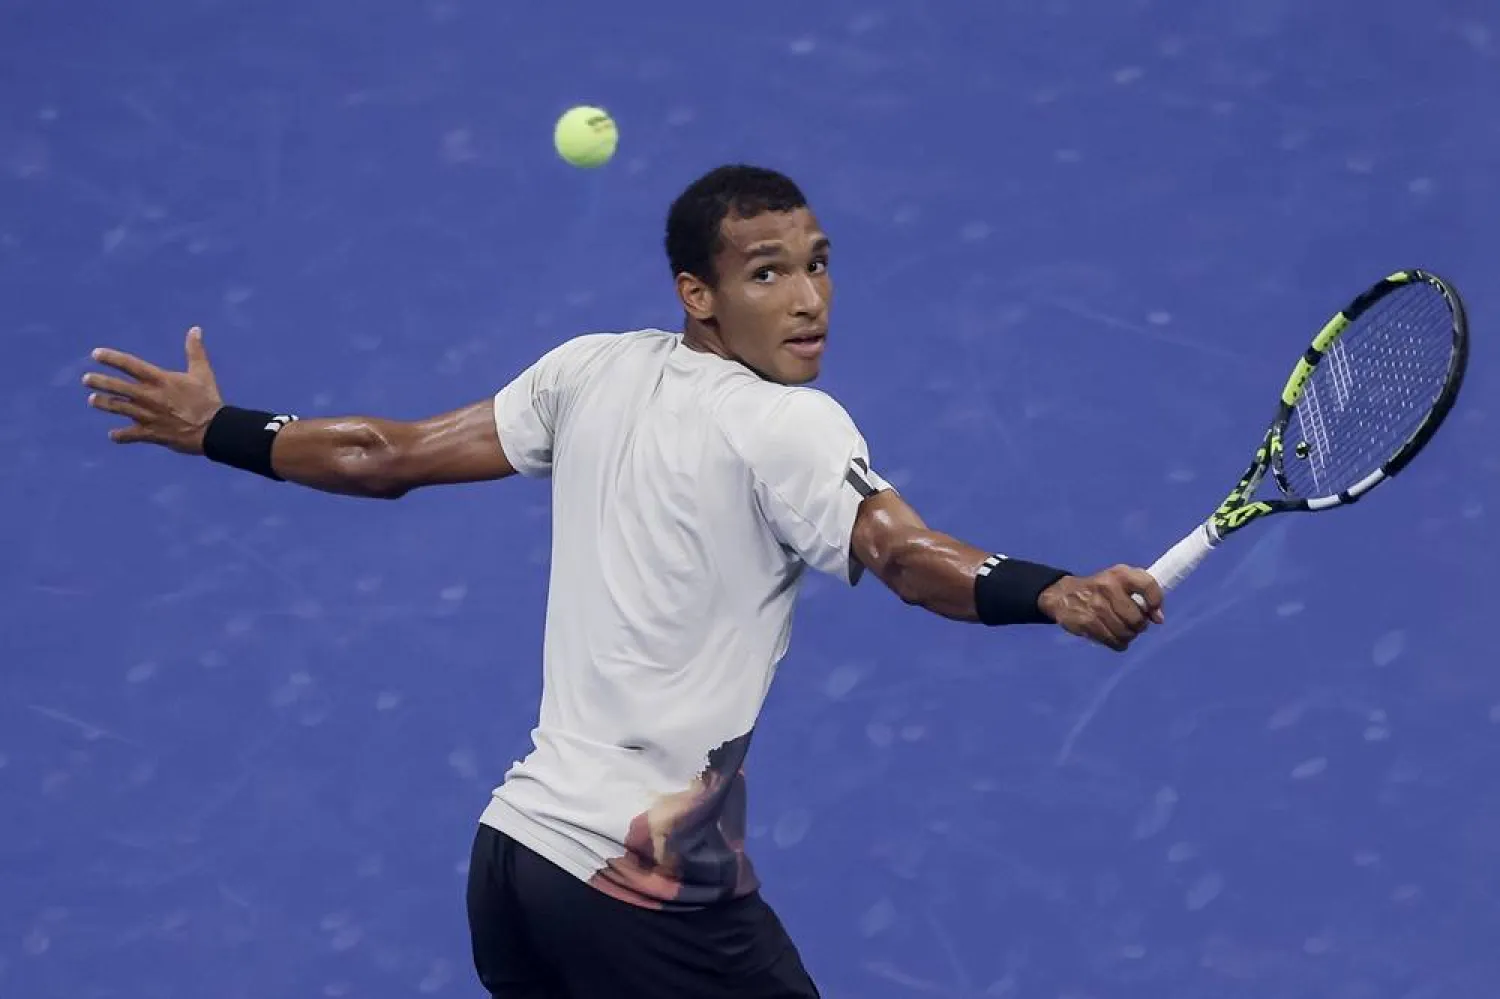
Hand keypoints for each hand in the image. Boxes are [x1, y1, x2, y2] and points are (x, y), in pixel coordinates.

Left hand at [83, 326, 222, 454]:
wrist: (215, 430)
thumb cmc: (208, 400)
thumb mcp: (203, 373)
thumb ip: (195, 351)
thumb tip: (195, 329)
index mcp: (160, 380)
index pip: (131, 365)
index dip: (112, 358)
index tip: (95, 354)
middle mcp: (150, 397)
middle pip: (118, 387)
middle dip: (100, 382)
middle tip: (86, 379)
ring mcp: (148, 416)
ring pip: (119, 409)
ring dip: (104, 404)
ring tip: (92, 400)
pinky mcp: (152, 433)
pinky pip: (131, 435)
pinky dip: (121, 436)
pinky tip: (113, 435)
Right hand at [1037, 565, 1163, 651]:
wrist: (1063, 595)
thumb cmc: (1101, 589)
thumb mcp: (1121, 580)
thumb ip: (1144, 594)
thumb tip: (1158, 619)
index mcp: (1120, 574)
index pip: (1148, 585)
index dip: (1156, 602)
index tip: (1154, 614)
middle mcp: (1108, 586)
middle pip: (1137, 619)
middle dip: (1139, 626)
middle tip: (1133, 623)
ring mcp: (1096, 605)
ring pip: (1126, 633)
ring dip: (1128, 636)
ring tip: (1122, 630)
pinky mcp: (1086, 622)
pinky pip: (1113, 641)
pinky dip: (1118, 643)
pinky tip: (1114, 637)